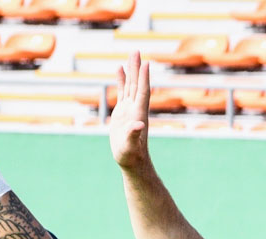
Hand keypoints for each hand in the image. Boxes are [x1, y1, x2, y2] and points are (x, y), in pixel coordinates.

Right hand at [109, 52, 150, 170]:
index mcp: (138, 114)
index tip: (146, 64)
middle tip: (136, 51)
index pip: (142, 92)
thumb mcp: (130, 146)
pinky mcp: (122, 112)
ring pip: (130, 85)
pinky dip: (120, 80)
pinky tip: (119, 69)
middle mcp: (136, 108)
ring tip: (131, 54)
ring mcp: (129, 109)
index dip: (144, 79)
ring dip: (130, 70)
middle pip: (136, 84)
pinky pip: (122, 91)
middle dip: (136, 68)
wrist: (131, 160)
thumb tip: (138, 124)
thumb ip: (133, 134)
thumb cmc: (131, 155)